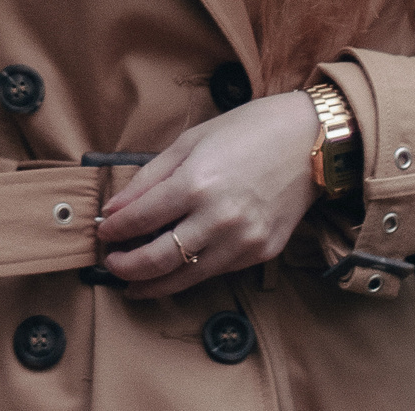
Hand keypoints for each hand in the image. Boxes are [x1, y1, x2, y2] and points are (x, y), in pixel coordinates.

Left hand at [95, 92, 320, 297]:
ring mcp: (242, 240)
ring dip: (153, 284)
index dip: (114, 230)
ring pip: (186, 277)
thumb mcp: (191, 141)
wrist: (311, 140)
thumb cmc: (249, 130)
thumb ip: (150, 177)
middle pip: (157, 259)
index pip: (139, 219)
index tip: (103, 232)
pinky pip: (216, 271)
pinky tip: (177, 268)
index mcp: (196, 183)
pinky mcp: (261, 253)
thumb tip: (116, 209)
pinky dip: (191, 273)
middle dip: (126, 268)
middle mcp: (218, 218)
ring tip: (134, 283)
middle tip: (112, 265)